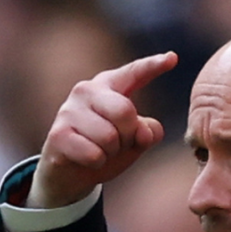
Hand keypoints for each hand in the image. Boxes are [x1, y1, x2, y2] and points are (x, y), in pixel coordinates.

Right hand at [30, 52, 177, 208]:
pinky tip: (87, 160)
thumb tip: (144, 132)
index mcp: (109, 86)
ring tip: (100, 151)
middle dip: (128, 136)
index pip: (134, 74)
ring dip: (111, 153)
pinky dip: (97, 164)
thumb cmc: (104, 149)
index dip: (153, 66)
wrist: (69, 173)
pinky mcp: (58, 134)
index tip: (172, 58)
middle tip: (118, 144)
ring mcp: (69, 111)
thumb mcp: (133, 140)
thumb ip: (147, 132)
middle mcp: (86, 91)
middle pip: (125, 111)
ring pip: (109, 137)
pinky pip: (94, 154)